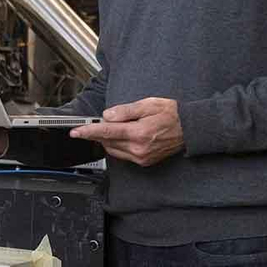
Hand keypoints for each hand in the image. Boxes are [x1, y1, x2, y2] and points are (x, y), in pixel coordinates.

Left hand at [70, 97, 184, 165]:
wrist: (190, 129)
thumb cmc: (172, 114)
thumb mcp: (148, 104)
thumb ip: (126, 110)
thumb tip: (108, 115)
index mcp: (139, 133)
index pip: (107, 132)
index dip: (88, 131)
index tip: (75, 132)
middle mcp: (139, 148)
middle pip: (107, 142)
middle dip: (97, 133)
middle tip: (94, 123)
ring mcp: (142, 157)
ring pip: (113, 150)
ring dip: (107, 139)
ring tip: (114, 127)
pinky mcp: (144, 161)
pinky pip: (122, 155)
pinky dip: (117, 146)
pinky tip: (123, 136)